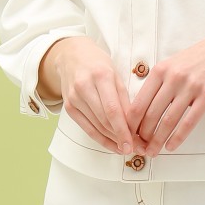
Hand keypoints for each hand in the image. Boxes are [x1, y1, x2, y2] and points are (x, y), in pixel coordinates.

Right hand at [43, 38, 141, 157]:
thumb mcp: (116, 74)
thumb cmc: (98, 64)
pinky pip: (86, 128)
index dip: (124, 130)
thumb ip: (125, 98)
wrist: (71, 55)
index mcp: (101, 76)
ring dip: (112, 140)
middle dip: (121, 137)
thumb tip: (135, 125)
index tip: (134, 144)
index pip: (113, 110)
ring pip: (96, 126)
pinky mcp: (68, 107)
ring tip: (126, 148)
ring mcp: (74, 98)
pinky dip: (100, 138)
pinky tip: (112, 144)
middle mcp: (84, 87)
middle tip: (135, 148)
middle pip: (104, 120)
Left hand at [126, 28, 204, 154]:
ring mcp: (191, 87)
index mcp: (160, 70)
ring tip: (153, 152)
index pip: (139, 102)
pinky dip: (178, 137)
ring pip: (168, 121)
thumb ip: (159, 82)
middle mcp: (173, 78)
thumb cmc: (201, 57)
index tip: (128, 135)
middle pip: (151, 114)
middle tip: (140, 148)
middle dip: (142, 136)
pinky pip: (189, 122)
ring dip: (158, 140)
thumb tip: (144, 107)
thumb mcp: (174, 63)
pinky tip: (171, 146)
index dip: (131, 123)